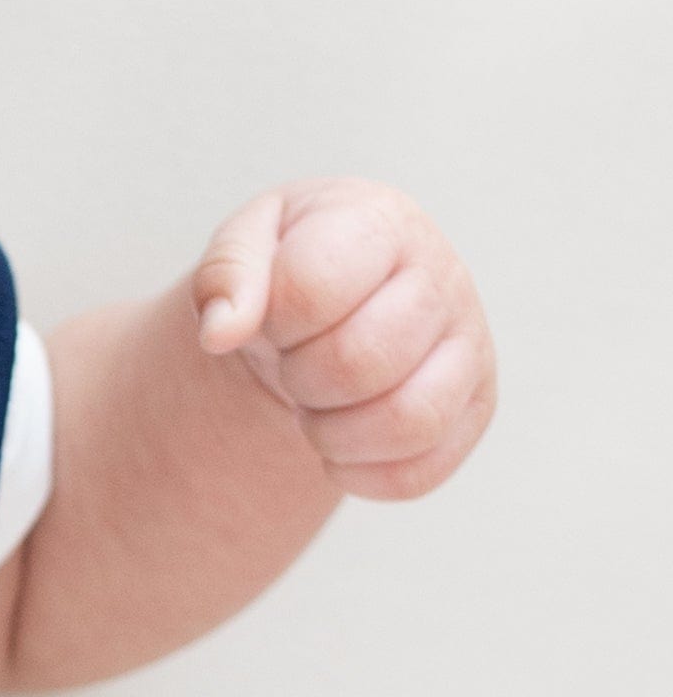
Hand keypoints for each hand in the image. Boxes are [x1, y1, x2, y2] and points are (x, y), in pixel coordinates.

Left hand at [191, 179, 494, 501]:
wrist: (336, 298)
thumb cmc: (290, 264)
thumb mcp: (246, 244)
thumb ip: (225, 275)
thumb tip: (219, 333)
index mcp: (380, 223)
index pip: (313, 287)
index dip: (274, 320)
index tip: (275, 315)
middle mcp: (441, 277)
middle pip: (358, 362)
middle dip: (299, 377)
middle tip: (293, 362)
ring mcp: (469, 345)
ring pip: (405, 422)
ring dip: (331, 433)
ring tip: (315, 403)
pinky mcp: (476, 407)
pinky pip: (418, 472)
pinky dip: (358, 474)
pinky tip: (337, 444)